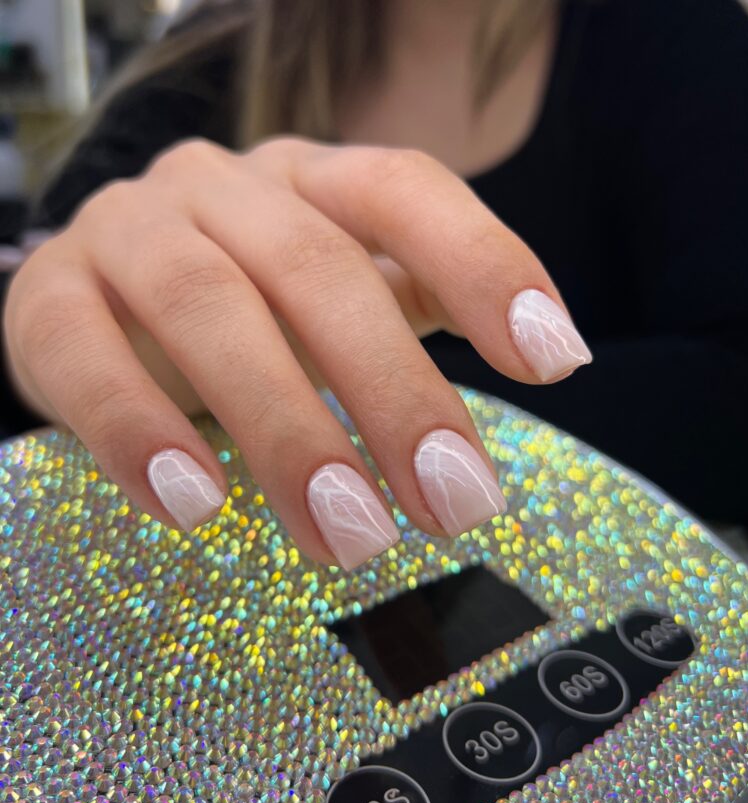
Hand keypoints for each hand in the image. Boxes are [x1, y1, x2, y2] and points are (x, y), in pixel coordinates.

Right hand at [3, 138, 590, 569]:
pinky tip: (195, 508)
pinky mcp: (48, 295)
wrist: (101, 295)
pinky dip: (139, 429)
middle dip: (393, 392)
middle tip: (455, 504)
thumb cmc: (251, 304)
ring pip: (207, 310)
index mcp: (308, 180)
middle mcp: (222, 189)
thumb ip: (426, 302)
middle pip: (316, 269)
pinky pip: (83, 353)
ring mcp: (127, 233)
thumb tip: (554, 351)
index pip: (404, 191)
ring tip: (349, 537)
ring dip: (286, 430)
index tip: (556, 359)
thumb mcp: (341, 294)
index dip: (485, 263)